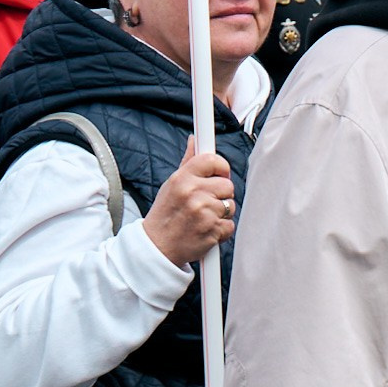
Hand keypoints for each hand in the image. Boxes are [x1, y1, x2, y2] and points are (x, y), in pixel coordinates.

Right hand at [142, 145, 235, 268]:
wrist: (156, 248)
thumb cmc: (165, 215)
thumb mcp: (171, 185)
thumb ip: (188, 162)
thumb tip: (196, 139)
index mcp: (182, 179)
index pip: (213, 160)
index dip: (221, 168)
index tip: (219, 175)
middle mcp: (192, 193)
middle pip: (228, 185)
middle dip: (221, 194)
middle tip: (206, 203)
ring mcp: (203, 212)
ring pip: (231, 205)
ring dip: (221, 213)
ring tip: (202, 218)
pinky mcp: (212, 230)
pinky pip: (230, 224)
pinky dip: (221, 230)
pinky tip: (205, 230)